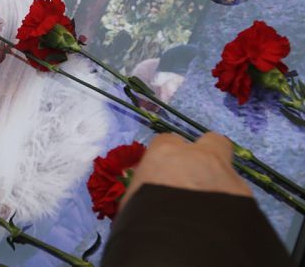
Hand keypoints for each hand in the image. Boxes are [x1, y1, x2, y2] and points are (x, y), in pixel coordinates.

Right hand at [121, 133, 252, 209]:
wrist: (182, 240)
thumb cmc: (145, 215)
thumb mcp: (134, 199)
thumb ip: (144, 187)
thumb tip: (147, 191)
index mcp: (166, 153)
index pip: (167, 141)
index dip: (167, 155)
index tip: (164, 171)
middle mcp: (200, 157)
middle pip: (212, 141)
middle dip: (207, 154)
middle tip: (198, 176)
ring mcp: (227, 175)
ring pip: (228, 172)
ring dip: (221, 184)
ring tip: (212, 209)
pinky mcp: (247, 198)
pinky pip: (240, 197)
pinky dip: (234, 207)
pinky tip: (224, 222)